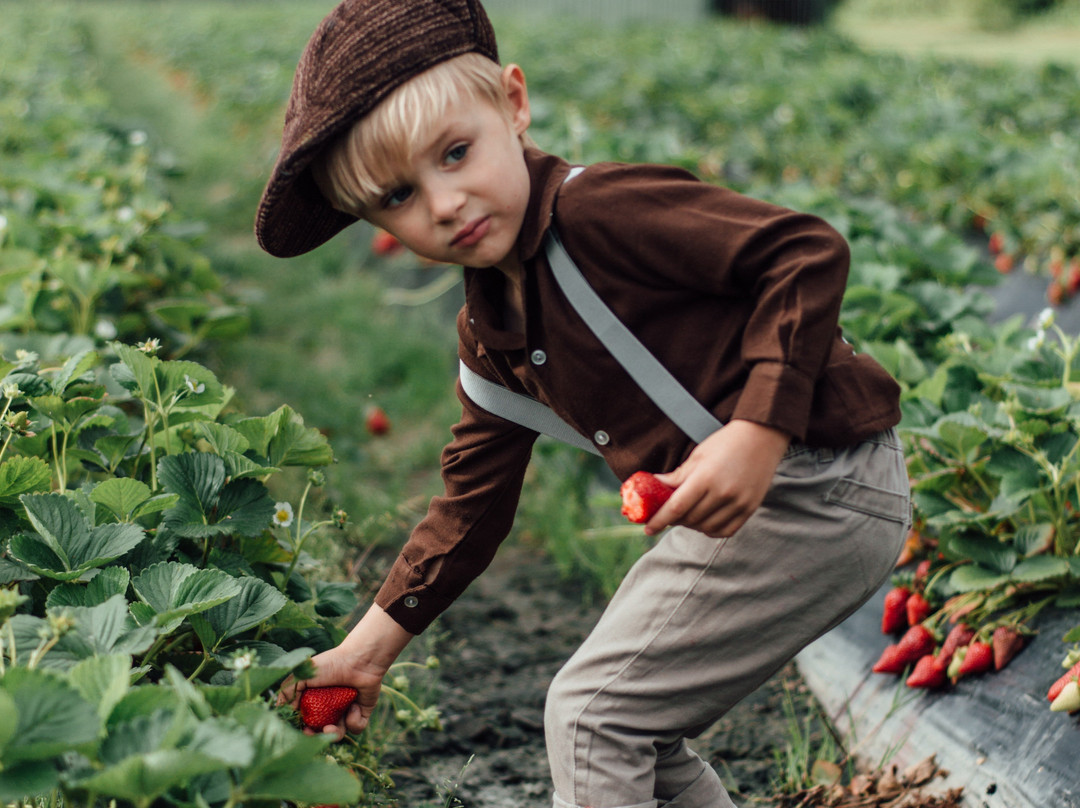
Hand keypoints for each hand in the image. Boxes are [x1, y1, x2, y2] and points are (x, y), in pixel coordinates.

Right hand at [277, 603, 413, 738]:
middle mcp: (329, 707)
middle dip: (315, 736)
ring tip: (332, 727)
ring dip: (334, 734)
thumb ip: (287, 692)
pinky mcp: (362, 712)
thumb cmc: (330, 664)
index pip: (305, 721)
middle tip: (312, 733)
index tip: (298, 730)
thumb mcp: (302, 675)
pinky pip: (357, 727)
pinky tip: (354, 707)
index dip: (301, 728)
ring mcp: (346, 710)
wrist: (359, 659)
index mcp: (315, 699)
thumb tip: (282, 713)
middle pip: (320, 731)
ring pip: (338, 733)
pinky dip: (354, 721)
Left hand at [645, 419, 790, 538]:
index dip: (659, 520)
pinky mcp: (750, 509)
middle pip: (690, 519)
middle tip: (666, 517)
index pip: (676, 507)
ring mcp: (739, 503)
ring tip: (685, 516)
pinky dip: (710, 529)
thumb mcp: (698, 456)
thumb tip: (653, 485)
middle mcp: (723, 493)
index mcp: (706, 477)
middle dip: (673, 521)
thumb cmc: (726, 442)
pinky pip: (725, 530)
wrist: (762, 437)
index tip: (648, 529)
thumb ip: (677, 476)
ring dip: (691, 526)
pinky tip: (703, 522)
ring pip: (706, 527)